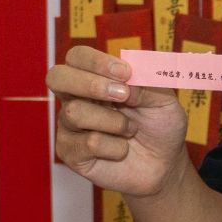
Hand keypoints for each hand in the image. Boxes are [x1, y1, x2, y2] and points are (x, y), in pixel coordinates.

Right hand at [48, 45, 189, 198]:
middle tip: (122, 95)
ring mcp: (69, 125)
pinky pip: (88, 143)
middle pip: (57, 77)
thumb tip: (125, 78)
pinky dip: (115, 147)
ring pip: (75, 113)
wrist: (164, 164)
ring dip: (115, 122)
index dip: (96, 61)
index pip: (78, 57)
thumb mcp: (163, 99)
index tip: (125, 73)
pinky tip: (121, 150)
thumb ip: (146, 83)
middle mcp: (76, 97)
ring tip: (131, 131)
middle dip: (89, 84)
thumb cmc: (160, 126)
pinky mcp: (70, 152)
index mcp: (94, 77)